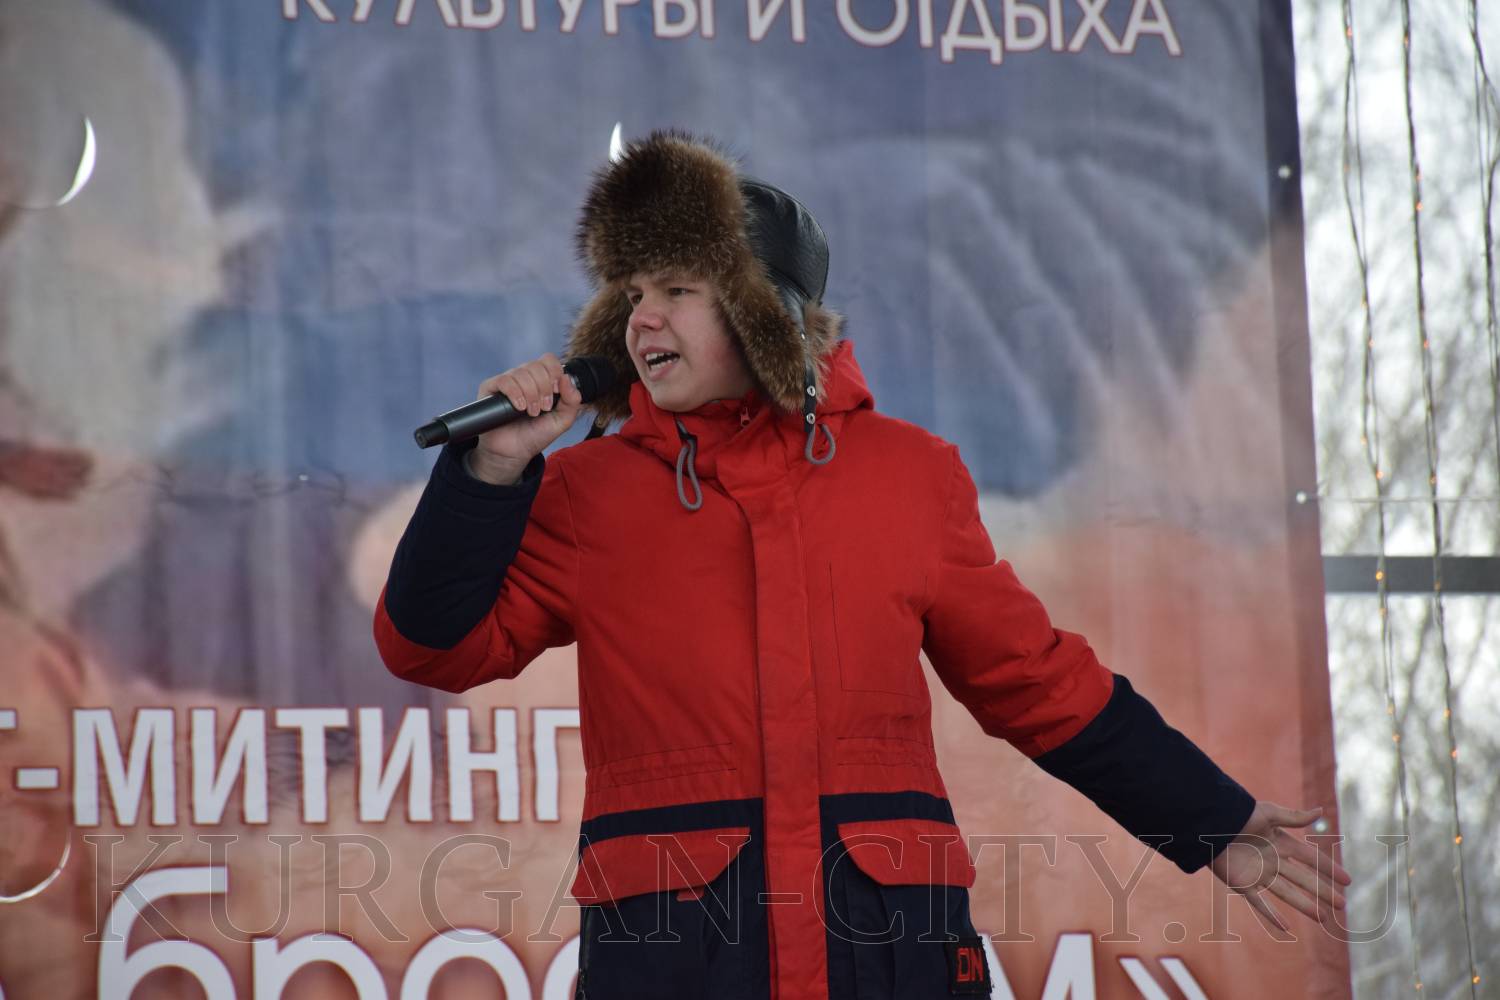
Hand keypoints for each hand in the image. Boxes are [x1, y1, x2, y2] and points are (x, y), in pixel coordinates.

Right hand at [469, 353, 583, 483]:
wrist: (514, 452)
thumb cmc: (535, 435)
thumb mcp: (562, 421)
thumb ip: (572, 401)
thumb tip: (567, 378)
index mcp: (541, 380)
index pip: (548, 360)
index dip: (554, 373)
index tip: (556, 392)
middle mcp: (524, 377)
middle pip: (536, 366)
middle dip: (543, 388)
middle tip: (543, 408)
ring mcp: (507, 382)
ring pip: (521, 373)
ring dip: (530, 394)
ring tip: (531, 412)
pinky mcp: (490, 388)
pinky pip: (504, 380)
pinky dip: (515, 393)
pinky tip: (519, 407)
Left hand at [1208, 801, 1351, 930]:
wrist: (1210, 824)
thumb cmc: (1239, 815)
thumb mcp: (1269, 814)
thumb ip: (1294, 817)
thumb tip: (1322, 811)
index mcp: (1280, 843)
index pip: (1310, 858)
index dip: (1329, 868)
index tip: (1347, 880)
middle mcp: (1273, 860)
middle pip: (1303, 879)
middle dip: (1323, 891)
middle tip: (1342, 905)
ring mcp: (1259, 874)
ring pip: (1287, 893)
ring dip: (1305, 906)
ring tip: (1323, 918)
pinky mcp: (1243, 884)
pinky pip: (1260, 902)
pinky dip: (1272, 915)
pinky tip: (1286, 927)